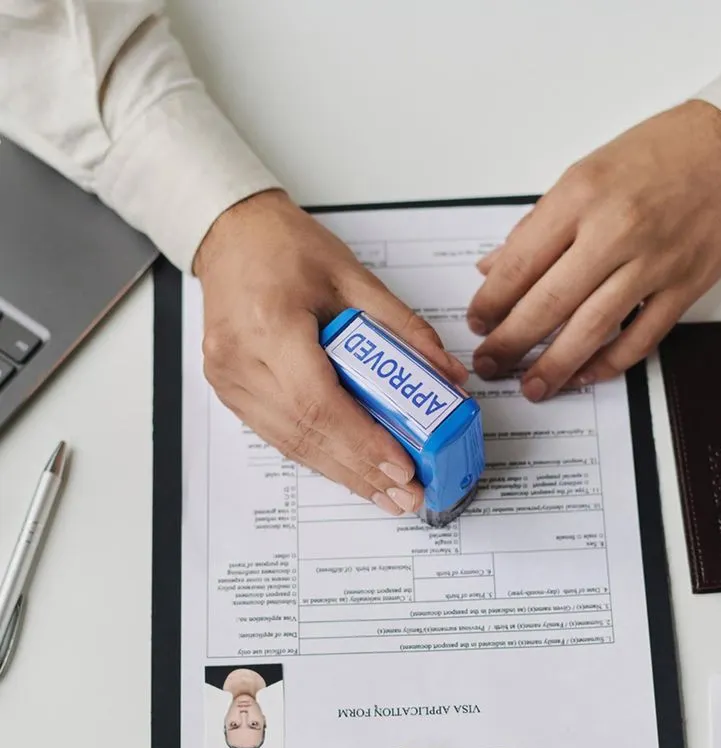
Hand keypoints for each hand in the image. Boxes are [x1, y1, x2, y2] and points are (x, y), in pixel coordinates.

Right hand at [194, 189, 467, 514]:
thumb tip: (446, 375)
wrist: (231, 236)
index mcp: (271, 323)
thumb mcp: (354, 277)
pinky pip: (278, 435)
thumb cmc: (285, 247)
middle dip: (361, 470)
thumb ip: (404, 329)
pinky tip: (348, 470)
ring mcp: (229, 380)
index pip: (319, 401)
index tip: (401, 467)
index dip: (362, 442)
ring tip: (384, 493)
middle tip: (405, 494)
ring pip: (291, 443)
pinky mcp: (230, 391)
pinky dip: (317, 455)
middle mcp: (241, 358)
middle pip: (307, 433)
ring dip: (341, 472)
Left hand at [467, 100, 720, 399]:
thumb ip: (537, 226)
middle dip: (511, 343)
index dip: (492, 302)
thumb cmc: (656, 154)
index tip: (477, 324)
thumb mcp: (584, 173)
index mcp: (580, 197)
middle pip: (548, 304)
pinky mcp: (683, 288)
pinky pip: (639, 339)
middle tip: (490, 364)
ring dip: (554, 366)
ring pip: (591, 330)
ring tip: (531, 387)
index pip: (520, 264)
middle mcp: (614, 232)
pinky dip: (608, 364)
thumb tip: (493, 267)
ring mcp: (652, 263)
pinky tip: (583, 375)